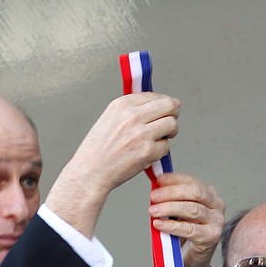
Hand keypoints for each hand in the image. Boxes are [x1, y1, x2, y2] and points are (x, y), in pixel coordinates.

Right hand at [46, 93, 180, 236]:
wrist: (91, 171)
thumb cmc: (98, 149)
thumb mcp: (110, 118)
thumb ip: (130, 110)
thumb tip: (153, 106)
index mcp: (122, 105)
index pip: (154, 95)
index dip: (164, 102)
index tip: (168, 107)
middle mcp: (132, 116)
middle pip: (169, 106)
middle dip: (174, 113)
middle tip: (173, 119)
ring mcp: (141, 134)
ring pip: (172, 125)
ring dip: (171, 132)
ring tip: (163, 137)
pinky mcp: (147, 152)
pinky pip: (166, 146)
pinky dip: (162, 150)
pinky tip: (151, 152)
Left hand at [149, 172, 223, 266]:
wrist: (194, 260)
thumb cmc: (186, 235)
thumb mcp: (180, 212)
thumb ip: (173, 199)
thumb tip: (156, 186)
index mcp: (210, 195)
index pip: (192, 181)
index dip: (174, 179)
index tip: (157, 180)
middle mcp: (217, 206)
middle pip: (194, 192)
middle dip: (171, 193)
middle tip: (154, 197)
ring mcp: (217, 222)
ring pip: (192, 209)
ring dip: (169, 208)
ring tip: (153, 211)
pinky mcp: (211, 237)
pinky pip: (189, 229)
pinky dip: (171, 226)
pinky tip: (159, 224)